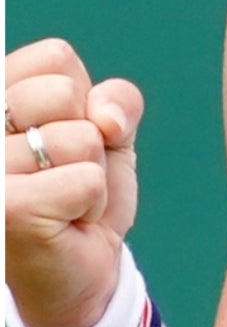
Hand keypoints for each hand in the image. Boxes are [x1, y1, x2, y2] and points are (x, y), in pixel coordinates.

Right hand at [5, 38, 144, 326]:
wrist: (78, 269)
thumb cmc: (81, 191)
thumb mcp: (108, 133)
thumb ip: (115, 101)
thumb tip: (105, 118)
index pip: (54, 58)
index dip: (81, 97)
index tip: (62, 136)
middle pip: (64, 92)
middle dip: (87, 135)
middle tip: (62, 172)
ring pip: (80, 138)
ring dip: (90, 174)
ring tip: (62, 198)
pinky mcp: (8, 207)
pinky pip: (87, 179)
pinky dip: (92, 202)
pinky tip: (66, 221)